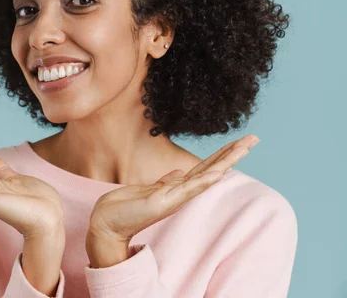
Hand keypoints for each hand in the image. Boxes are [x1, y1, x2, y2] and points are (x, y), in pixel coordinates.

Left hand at [87, 134, 260, 243]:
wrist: (106, 222)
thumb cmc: (125, 208)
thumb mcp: (149, 190)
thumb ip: (166, 182)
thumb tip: (179, 172)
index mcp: (177, 188)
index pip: (205, 168)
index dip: (223, 154)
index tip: (242, 141)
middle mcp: (180, 193)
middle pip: (212, 169)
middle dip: (233, 154)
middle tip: (255, 138)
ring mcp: (174, 198)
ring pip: (206, 177)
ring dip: (226, 163)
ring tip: (244, 148)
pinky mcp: (162, 203)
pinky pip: (188, 190)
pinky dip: (205, 182)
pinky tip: (220, 174)